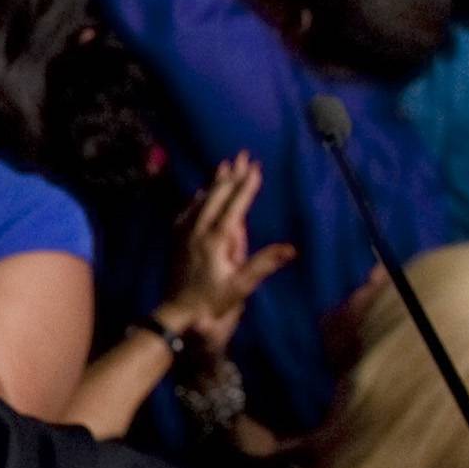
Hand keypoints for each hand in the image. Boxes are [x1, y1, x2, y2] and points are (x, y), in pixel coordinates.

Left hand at [152, 152, 294, 352]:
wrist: (177, 312)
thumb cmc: (211, 300)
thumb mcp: (241, 285)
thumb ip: (264, 264)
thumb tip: (292, 249)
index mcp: (216, 239)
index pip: (235, 206)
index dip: (246, 186)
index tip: (255, 168)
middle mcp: (198, 230)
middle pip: (217, 196)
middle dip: (231, 175)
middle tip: (242, 155)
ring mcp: (185, 233)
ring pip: (202, 199)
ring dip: (215, 182)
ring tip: (224, 164)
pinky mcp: (177, 239)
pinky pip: (188, 211)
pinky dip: (198, 198)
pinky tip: (200, 192)